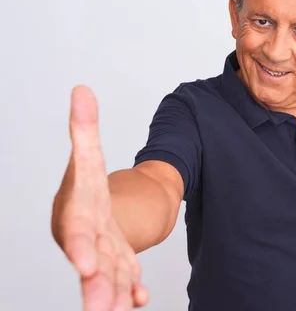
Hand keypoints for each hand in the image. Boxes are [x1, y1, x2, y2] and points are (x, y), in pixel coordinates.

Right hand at [52, 85, 148, 309]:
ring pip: (110, 281)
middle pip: (91, 265)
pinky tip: (139, 300)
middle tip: (98, 309)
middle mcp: (87, 241)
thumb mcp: (87, 158)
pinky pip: (126, 283)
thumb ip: (85, 128)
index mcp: (76, 215)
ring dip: (114, 298)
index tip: (84, 263)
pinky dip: (131, 292)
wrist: (91, 214)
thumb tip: (82, 89)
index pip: (74, 231)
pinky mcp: (119, 266)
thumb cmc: (85, 189)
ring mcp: (103, 256)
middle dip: (94, 287)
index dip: (76, 246)